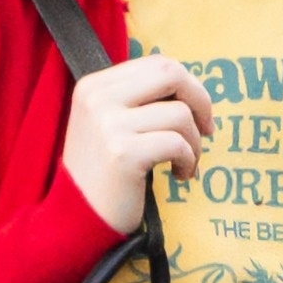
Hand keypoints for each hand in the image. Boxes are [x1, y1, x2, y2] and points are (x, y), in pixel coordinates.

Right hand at [62, 55, 215, 234]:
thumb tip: (189, 88)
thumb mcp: (108, 125)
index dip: (188, 85)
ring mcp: (109, 125)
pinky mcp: (123, 153)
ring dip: (194, 142)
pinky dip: (189, 161)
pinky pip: (177, 144)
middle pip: (171, 73)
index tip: (197, 113)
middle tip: (206, 129)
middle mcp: (98, 98)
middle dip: (200, 100)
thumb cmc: (102, 175)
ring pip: (180, 114)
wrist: (75, 219)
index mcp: (94, 86)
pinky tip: (180, 176)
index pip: (157, 63)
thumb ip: (138, 100)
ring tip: (184, 163)